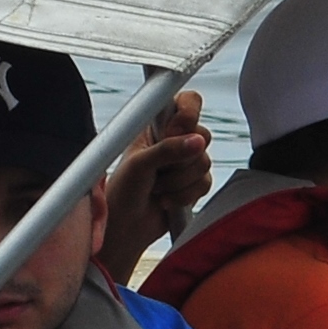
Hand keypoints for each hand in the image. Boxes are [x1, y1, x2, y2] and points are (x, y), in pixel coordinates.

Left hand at [99, 93, 213, 280]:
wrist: (125, 226)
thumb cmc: (122, 190)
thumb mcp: (140, 163)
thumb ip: (168, 149)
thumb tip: (198, 141)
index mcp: (157, 124)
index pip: (187, 102)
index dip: (189, 113)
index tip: (176, 130)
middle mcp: (174, 139)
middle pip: (203, 135)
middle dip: (180, 159)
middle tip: (158, 169)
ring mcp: (185, 162)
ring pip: (205, 162)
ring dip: (178, 181)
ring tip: (156, 188)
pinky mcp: (194, 184)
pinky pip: (206, 183)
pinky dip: (185, 195)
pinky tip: (166, 200)